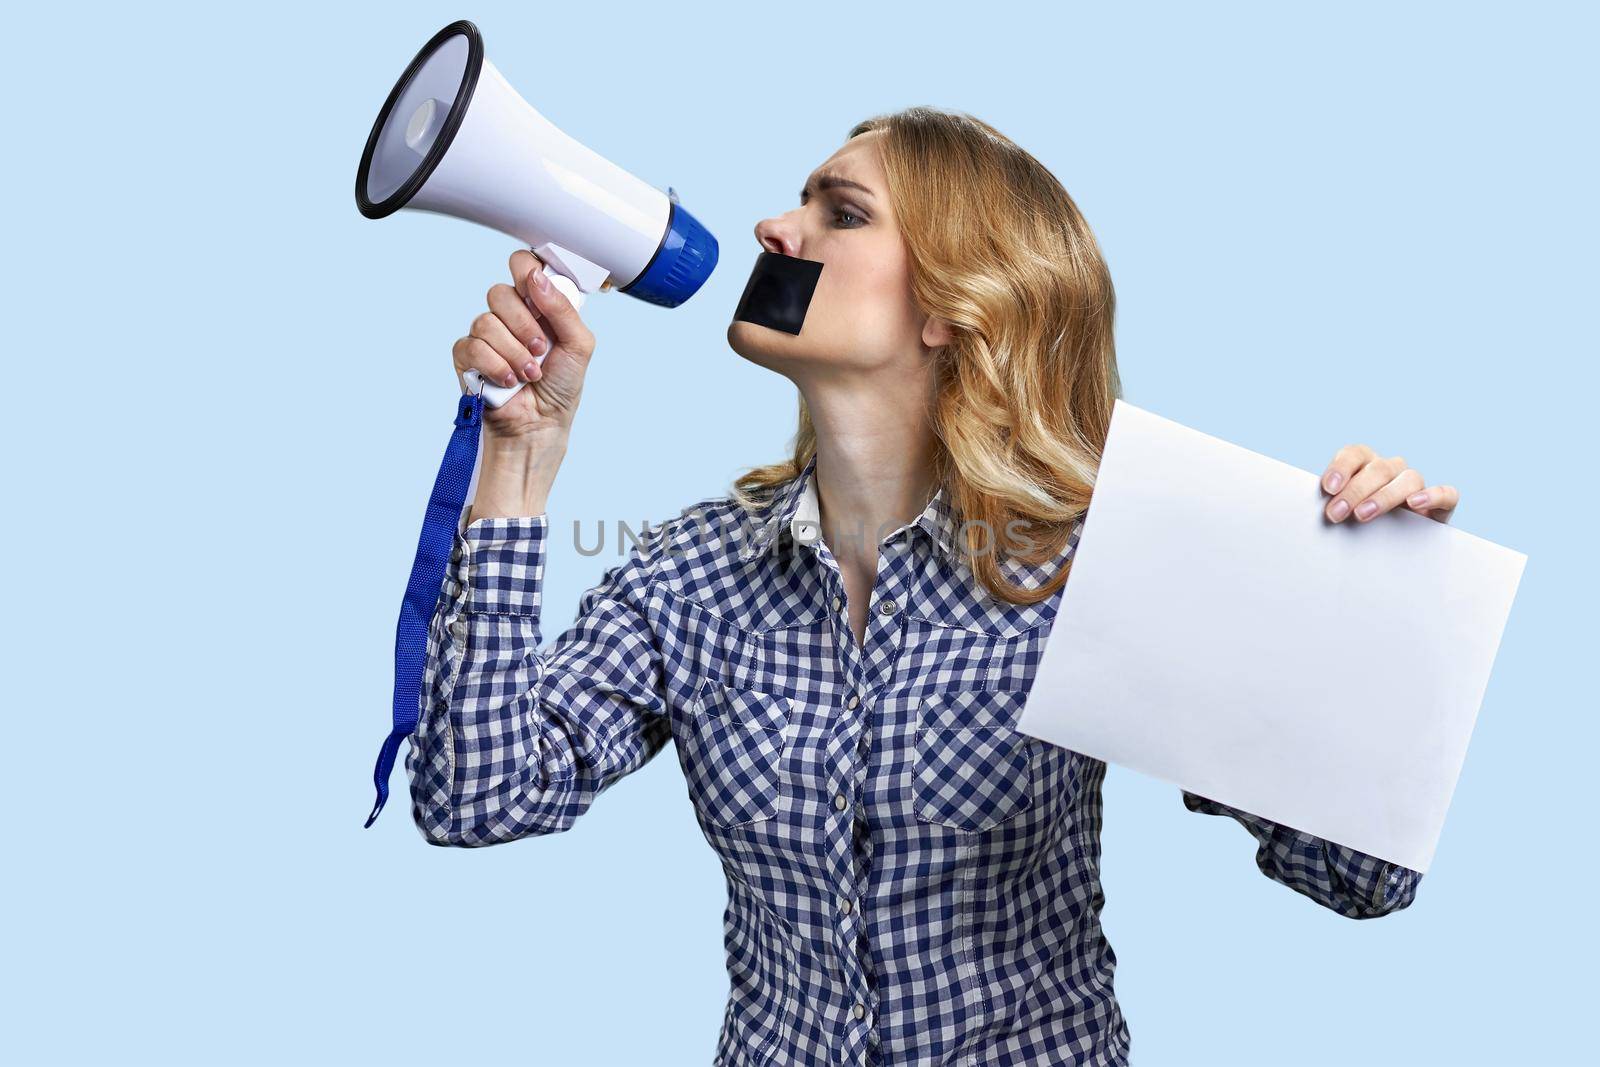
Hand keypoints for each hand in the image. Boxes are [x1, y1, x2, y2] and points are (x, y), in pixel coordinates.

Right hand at [451, 249, 597, 441]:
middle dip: (524, 326)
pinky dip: (494, 366)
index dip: (525, 271)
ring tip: (529, 374)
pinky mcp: (467, 357)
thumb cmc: (562, 386)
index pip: (521, 266)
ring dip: (513, 353)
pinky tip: (508, 380)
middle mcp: (509, 316)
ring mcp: (485, 335)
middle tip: (540, 350)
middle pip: (499, 293)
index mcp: (537, 306)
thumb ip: (563, 308)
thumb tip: (537, 277)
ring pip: (485, 321)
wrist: (542, 424)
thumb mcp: (579, 345)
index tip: (536, 292)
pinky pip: (471, 346)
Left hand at [1319, 444, 1458, 524]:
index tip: (1328, 488)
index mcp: (1365, 465)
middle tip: (1336, 513)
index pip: (1355, 454)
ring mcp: (1416, 485)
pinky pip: (1446, 493)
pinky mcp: (1441, 503)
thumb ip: (1334, 505)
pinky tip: (1414, 504)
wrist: (1391, 551)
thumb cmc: (1357, 528)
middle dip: (1355, 491)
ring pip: (1409, 479)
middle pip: (1378, 469)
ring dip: (1384, 496)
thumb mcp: (1343, 514)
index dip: (1341, 467)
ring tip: (1363, 515)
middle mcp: (1391, 470)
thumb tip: (1319, 510)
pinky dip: (1432, 495)